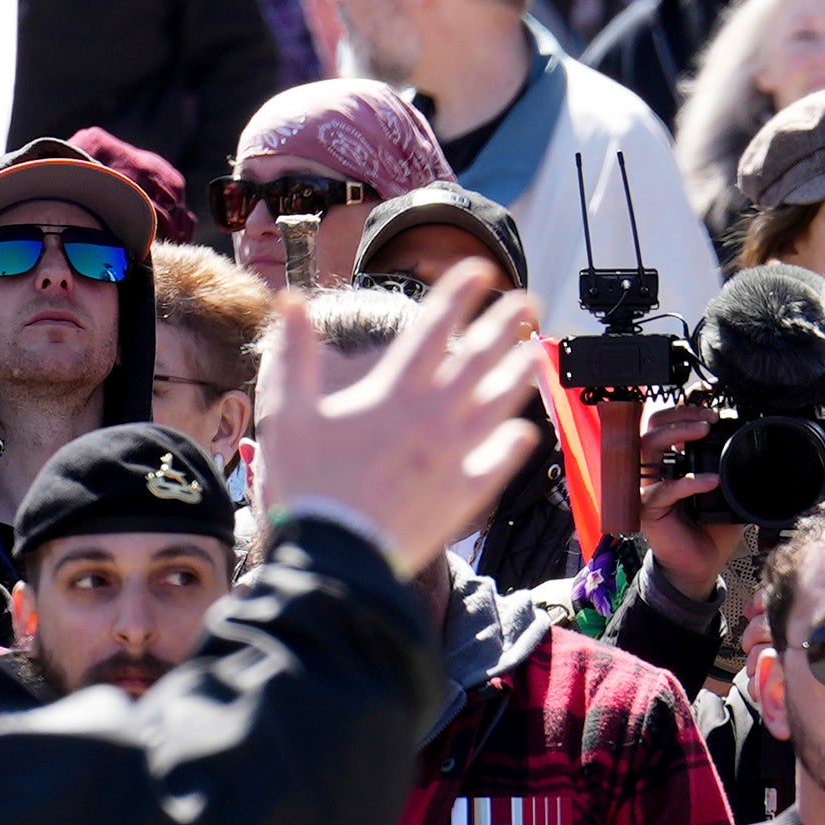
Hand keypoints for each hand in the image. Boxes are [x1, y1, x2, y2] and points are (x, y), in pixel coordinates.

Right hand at [254, 264, 550, 584]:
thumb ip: (294, 354)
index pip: (434, 329)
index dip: (458, 294)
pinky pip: (499, 464)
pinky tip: (526, 431)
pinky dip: (514, 445)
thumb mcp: (288, 411)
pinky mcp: (464, 496)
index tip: (480, 268)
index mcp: (395, 393)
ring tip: (537, 352)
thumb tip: (290, 301)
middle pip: (479, 360)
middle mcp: (434, 418)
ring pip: (499, 406)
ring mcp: (455, 457)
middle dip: (504, 324)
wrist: (336, 556)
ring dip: (520, 375)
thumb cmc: (308, 484)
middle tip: (527, 300)